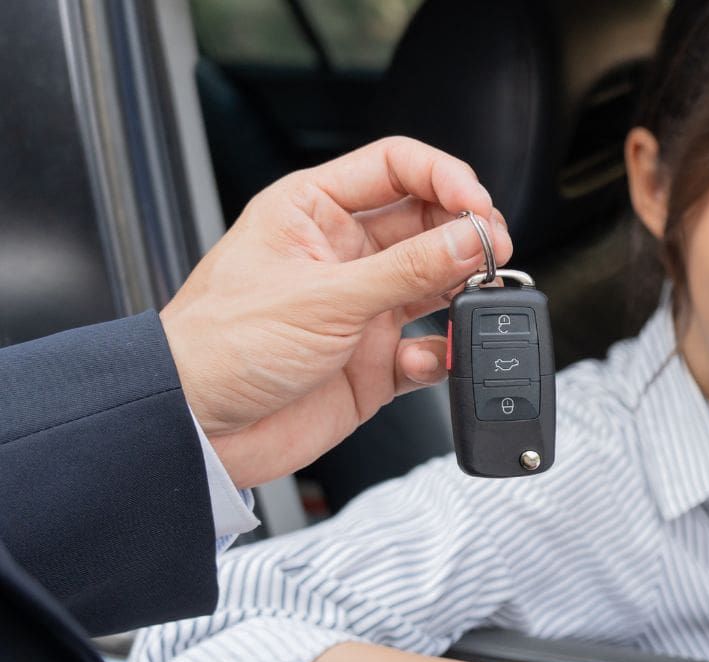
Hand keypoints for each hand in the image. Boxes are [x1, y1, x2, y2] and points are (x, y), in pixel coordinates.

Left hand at [158, 136, 514, 487]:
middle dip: (465, 237)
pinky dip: (440, 355)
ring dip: (462, 294)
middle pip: (428, 225)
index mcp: (313, 211)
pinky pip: (429, 350)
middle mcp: (342, 254)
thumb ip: (406, 269)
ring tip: (476, 301)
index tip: (478, 208)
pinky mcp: (374, 362)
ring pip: (436, 286)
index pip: (396, 167)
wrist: (196, 428)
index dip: (445, 178)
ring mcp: (361, 308)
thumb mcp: (322, 296)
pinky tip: (428, 359)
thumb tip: (470, 240)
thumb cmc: (220, 347)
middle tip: (493, 254)